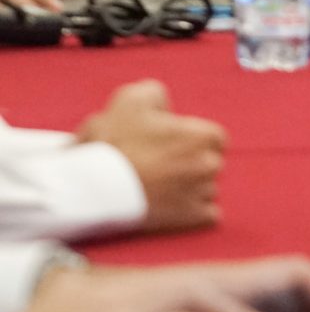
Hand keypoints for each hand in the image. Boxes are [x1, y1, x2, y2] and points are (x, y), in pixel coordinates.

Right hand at [75, 81, 225, 233]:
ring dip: (190, 188)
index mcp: (204, 135)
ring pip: (207, 188)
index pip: (211, 137)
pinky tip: (172, 206)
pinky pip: (207, 214)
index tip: (167, 145)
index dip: (189, 140)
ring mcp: (204, 193)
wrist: (95, 189)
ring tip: (160, 188)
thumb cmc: (114, 143)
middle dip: (190, 164)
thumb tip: (163, 102)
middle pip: (209, 162)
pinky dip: (194, 212)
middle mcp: (211, 163)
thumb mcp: (129, 100)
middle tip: (160, 167)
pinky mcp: (193, 218)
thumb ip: (154, 93)